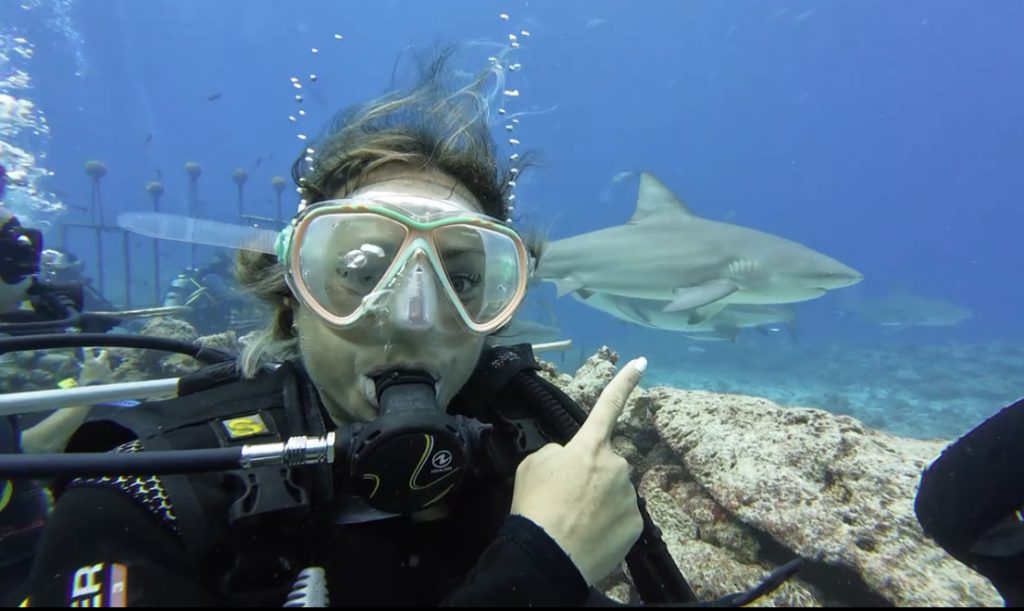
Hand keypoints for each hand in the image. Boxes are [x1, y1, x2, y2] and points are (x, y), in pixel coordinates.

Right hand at [79, 349, 112, 385]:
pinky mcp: (111, 374)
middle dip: (102, 353)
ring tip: (100, 370)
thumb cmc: (85, 384)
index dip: (88, 349)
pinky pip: (108, 370)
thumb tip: (86, 367)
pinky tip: (103, 377)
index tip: (88, 349)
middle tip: (100, 354)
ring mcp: (106, 368)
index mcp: (90, 362)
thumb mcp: (82, 375)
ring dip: (104, 364)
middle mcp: (100, 363)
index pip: (88, 351)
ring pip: (106, 362)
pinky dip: (106, 372)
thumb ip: (86, 368)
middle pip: (104, 353)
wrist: (95, 391)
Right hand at [510, 356, 646, 585]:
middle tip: (567, 499)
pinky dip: (607, 524)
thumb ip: (557, 453)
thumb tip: (571, 459)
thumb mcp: (533, 466)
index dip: (625, 382)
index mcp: (589, 447)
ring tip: (575, 520)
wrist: (547, 557)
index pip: (608, 405)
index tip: (642, 362)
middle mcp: (616, 465)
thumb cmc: (535, 506)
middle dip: (592, 476)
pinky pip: (622, 517)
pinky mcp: (637, 525)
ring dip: (599, 501)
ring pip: (615, 491)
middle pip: (606, 463)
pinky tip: (589, 535)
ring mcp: (629, 496)